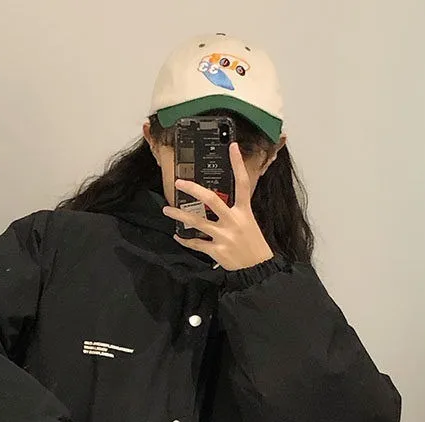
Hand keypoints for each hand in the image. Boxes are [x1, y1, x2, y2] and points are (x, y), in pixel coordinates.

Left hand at [162, 141, 273, 270]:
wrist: (257, 270)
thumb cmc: (253, 245)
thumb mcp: (249, 223)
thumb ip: (236, 211)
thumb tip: (219, 203)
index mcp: (244, 212)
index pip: (242, 183)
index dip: (238, 164)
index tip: (232, 147)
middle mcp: (234, 221)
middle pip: (212, 200)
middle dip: (193, 190)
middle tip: (179, 182)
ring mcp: (224, 236)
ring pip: (197, 222)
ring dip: (179, 215)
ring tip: (167, 210)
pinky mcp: (217, 251)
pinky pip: (196, 243)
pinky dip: (185, 240)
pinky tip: (177, 236)